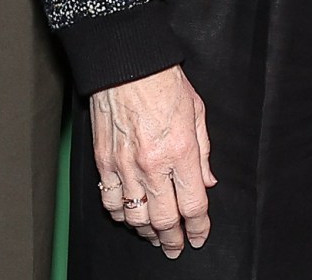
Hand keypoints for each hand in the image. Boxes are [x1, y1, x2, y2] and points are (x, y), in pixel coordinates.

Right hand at [94, 67, 214, 257]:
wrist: (127, 64)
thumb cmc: (163, 82)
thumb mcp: (197, 112)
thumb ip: (203, 152)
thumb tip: (207, 182)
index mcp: (181, 151)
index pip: (193, 205)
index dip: (199, 227)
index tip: (199, 236)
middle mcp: (153, 164)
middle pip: (163, 219)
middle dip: (172, 239)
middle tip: (176, 247)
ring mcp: (125, 165)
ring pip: (135, 216)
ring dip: (146, 231)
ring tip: (154, 235)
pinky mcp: (104, 161)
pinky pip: (110, 200)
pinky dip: (118, 214)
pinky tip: (127, 216)